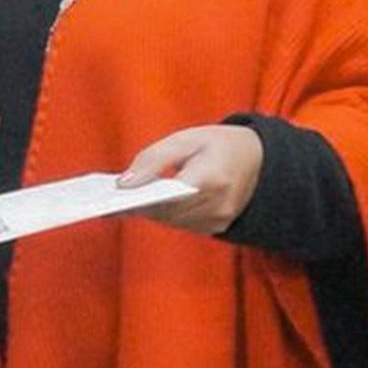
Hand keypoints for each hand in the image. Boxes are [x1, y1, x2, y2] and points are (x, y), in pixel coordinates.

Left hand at [118, 124, 263, 235]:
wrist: (261, 161)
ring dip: (149, 211)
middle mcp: (217, 205)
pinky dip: (164, 213)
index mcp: (211, 179)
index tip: (113, 197)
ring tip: (120, 201)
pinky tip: (144, 204)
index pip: (167, 195)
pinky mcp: (216, 228)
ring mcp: (218, 221)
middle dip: (138, 204)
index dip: (139, 197)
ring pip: (171, 221)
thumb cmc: (221, 144)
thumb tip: (124, 183)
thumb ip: (155, 158)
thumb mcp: (188, 138)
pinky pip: (181, 224)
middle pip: (166, 211)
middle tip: (105, 199)